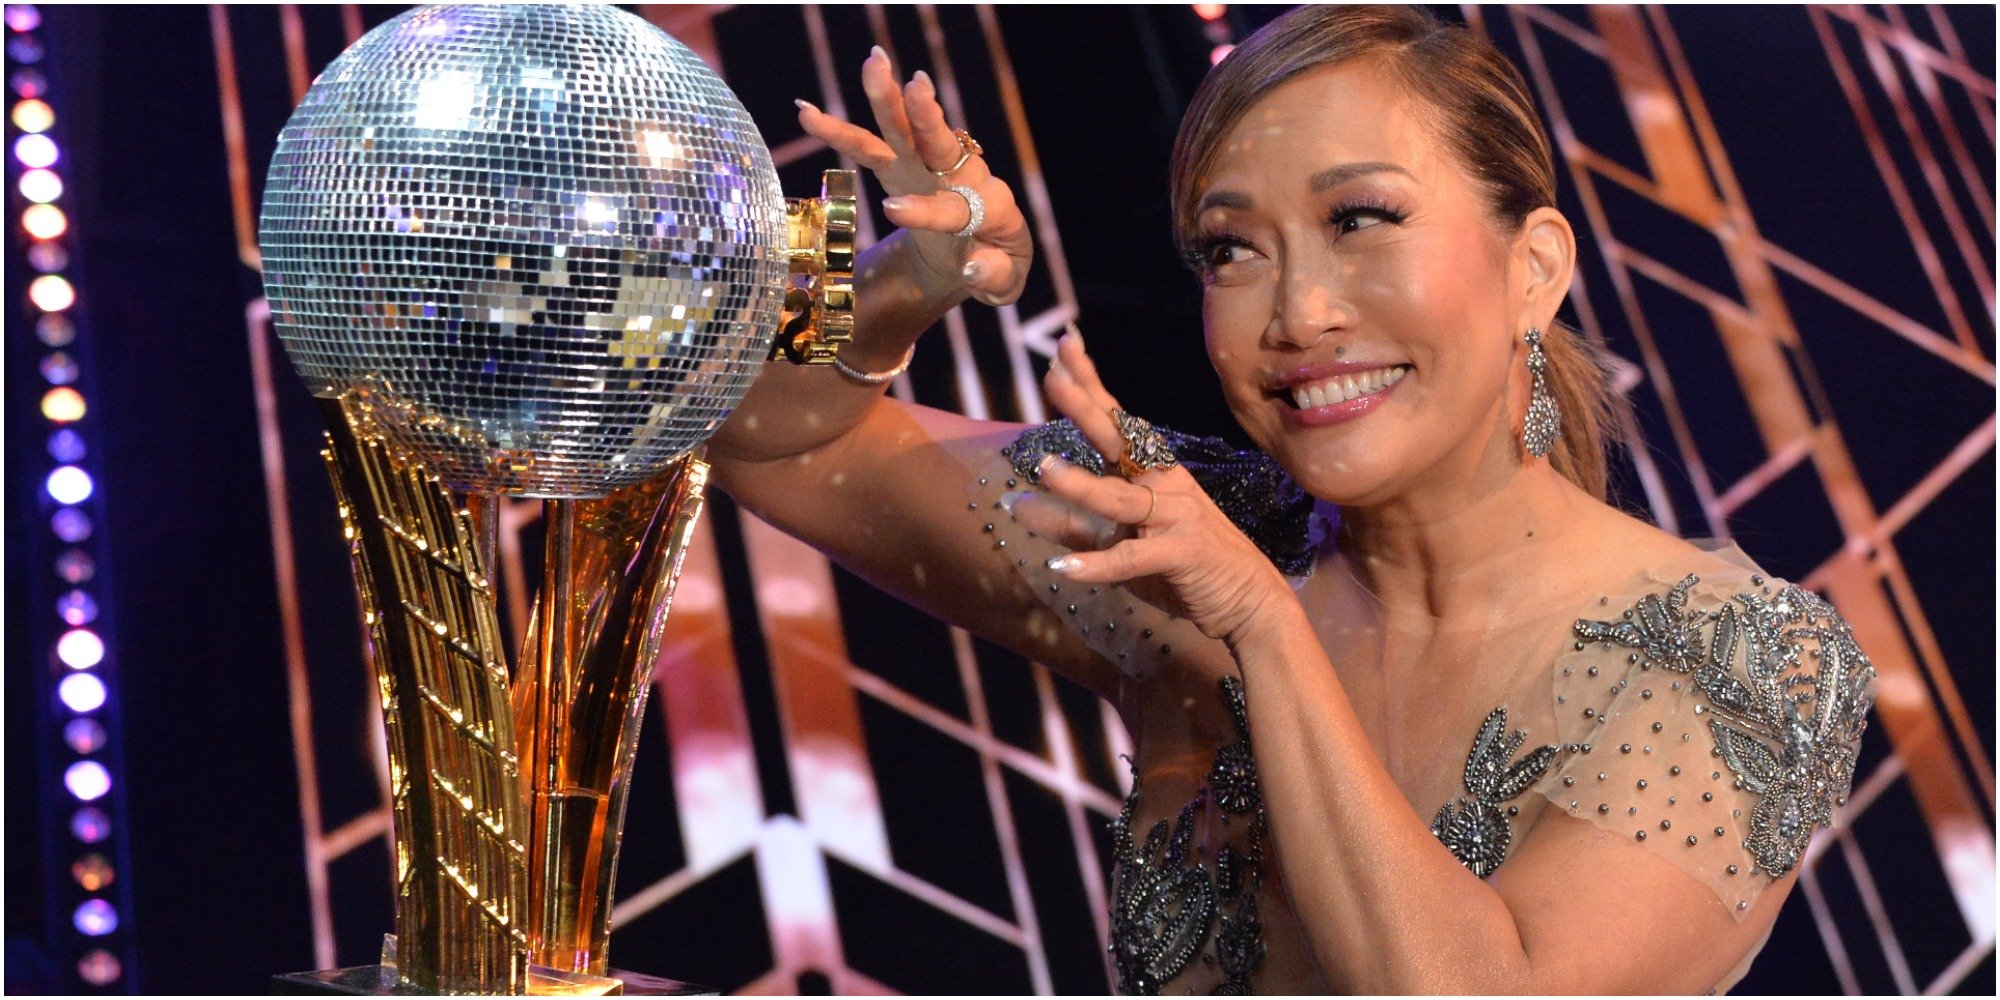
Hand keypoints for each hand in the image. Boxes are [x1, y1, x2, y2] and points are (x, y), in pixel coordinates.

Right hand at [796, 47, 1030, 305]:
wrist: (981, 248)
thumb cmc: (995, 265)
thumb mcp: (1004, 282)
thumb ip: (992, 276)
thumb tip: (970, 268)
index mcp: (992, 208)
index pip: (956, 208)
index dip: (926, 209)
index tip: (892, 209)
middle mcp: (961, 176)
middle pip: (940, 144)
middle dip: (925, 116)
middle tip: (914, 85)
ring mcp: (928, 166)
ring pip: (905, 131)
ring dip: (887, 98)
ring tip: (873, 62)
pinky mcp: (901, 166)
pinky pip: (869, 148)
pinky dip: (839, 131)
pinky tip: (806, 111)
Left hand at [1022, 330, 1295, 644]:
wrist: (1249, 601)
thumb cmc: (1182, 566)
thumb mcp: (1120, 541)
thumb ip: (1072, 523)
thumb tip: (1018, 502)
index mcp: (1152, 472)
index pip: (1115, 419)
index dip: (1089, 383)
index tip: (1063, 345)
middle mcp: (1165, 484)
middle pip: (1119, 440)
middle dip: (1085, 407)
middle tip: (1051, 375)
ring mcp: (1176, 516)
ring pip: (1121, 498)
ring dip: (1081, 485)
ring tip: (1044, 469)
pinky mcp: (1182, 554)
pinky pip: (1133, 557)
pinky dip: (1098, 564)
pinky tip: (1062, 568)